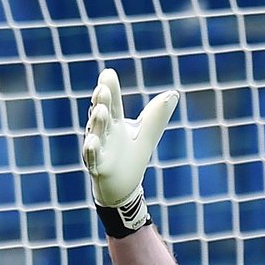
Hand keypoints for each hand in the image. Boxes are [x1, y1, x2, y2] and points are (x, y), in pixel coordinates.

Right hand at [82, 67, 178, 228]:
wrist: (124, 190)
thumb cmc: (131, 159)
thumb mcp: (146, 134)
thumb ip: (157, 116)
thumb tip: (174, 94)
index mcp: (114, 122)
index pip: (112, 103)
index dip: (110, 89)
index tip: (108, 74)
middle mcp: (103, 133)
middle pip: (101, 114)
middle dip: (101, 102)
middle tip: (103, 89)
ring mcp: (98, 150)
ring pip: (95, 134)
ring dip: (97, 122)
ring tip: (101, 111)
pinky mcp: (97, 168)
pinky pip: (92, 158)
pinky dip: (91, 150)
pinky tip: (91, 142)